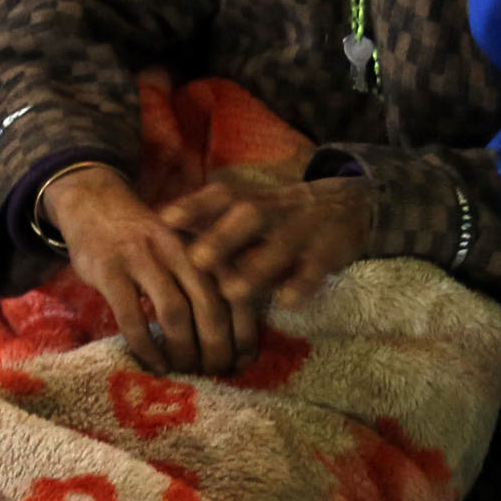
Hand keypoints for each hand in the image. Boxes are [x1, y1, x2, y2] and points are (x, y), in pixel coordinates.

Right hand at [40, 166, 258, 375]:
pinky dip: (147, 347)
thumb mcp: (186, 249)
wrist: (96, 205)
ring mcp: (143, 258)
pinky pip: (131, 317)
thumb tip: (235, 338)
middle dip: (216, 347)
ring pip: (174, 313)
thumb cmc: (148, 240)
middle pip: (210, 306)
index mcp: (204, 245)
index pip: (237, 293)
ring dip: (183, 350)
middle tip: (214, 372)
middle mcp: (180, 250)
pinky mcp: (110, 270)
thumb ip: (209, 281)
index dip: (244, 333)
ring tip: (185, 369)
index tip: (244, 362)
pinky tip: (155, 364)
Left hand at [158, 176, 373, 310]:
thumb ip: (207, 218)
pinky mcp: (328, 251)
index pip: (219, 198)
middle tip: (197, 259)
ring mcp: (301, 231)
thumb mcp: (247, 206)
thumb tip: (154, 230)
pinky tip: (286, 302)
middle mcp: (274, 211)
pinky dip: (301, 284)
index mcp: (250, 199)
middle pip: (247, 218)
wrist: (347, 204)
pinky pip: (314, 268)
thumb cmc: (279, 215)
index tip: (164, 220)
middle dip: (223, 237)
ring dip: (257, 269)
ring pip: (279, 247)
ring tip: (232, 291)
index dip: (193, 207)